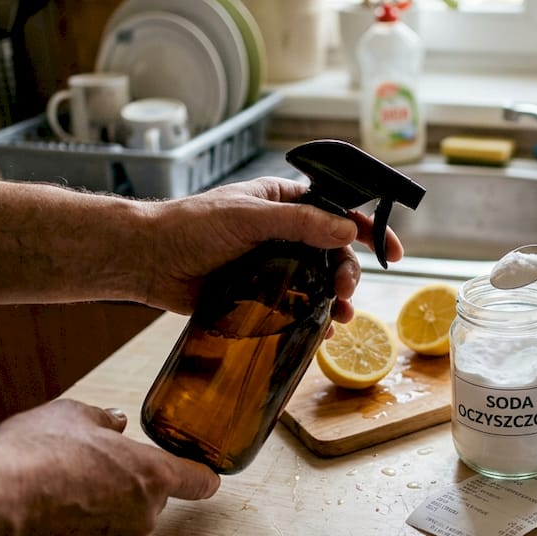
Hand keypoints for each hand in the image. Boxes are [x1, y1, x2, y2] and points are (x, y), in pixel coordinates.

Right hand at [0, 399, 218, 535]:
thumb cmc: (33, 455)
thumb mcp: (70, 415)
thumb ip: (101, 420)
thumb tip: (113, 423)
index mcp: (150, 476)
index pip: (194, 480)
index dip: (201, 477)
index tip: (208, 479)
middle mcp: (139, 517)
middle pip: (144, 500)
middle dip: (121, 486)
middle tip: (84, 468)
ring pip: (111, 525)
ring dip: (92, 511)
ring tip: (50, 490)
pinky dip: (66, 534)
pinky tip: (37, 517)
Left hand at [137, 177, 404, 321]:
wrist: (145, 260)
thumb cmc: (190, 226)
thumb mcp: (249, 216)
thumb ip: (300, 222)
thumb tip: (347, 230)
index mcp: (284, 203)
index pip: (338, 211)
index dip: (369, 229)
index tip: (391, 252)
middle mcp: (283, 233)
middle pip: (335, 252)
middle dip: (350, 272)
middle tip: (346, 291)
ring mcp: (272, 265)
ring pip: (318, 282)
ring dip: (336, 300)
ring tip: (340, 316)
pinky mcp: (257, 295)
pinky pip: (295, 308)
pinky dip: (312, 320)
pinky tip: (320, 333)